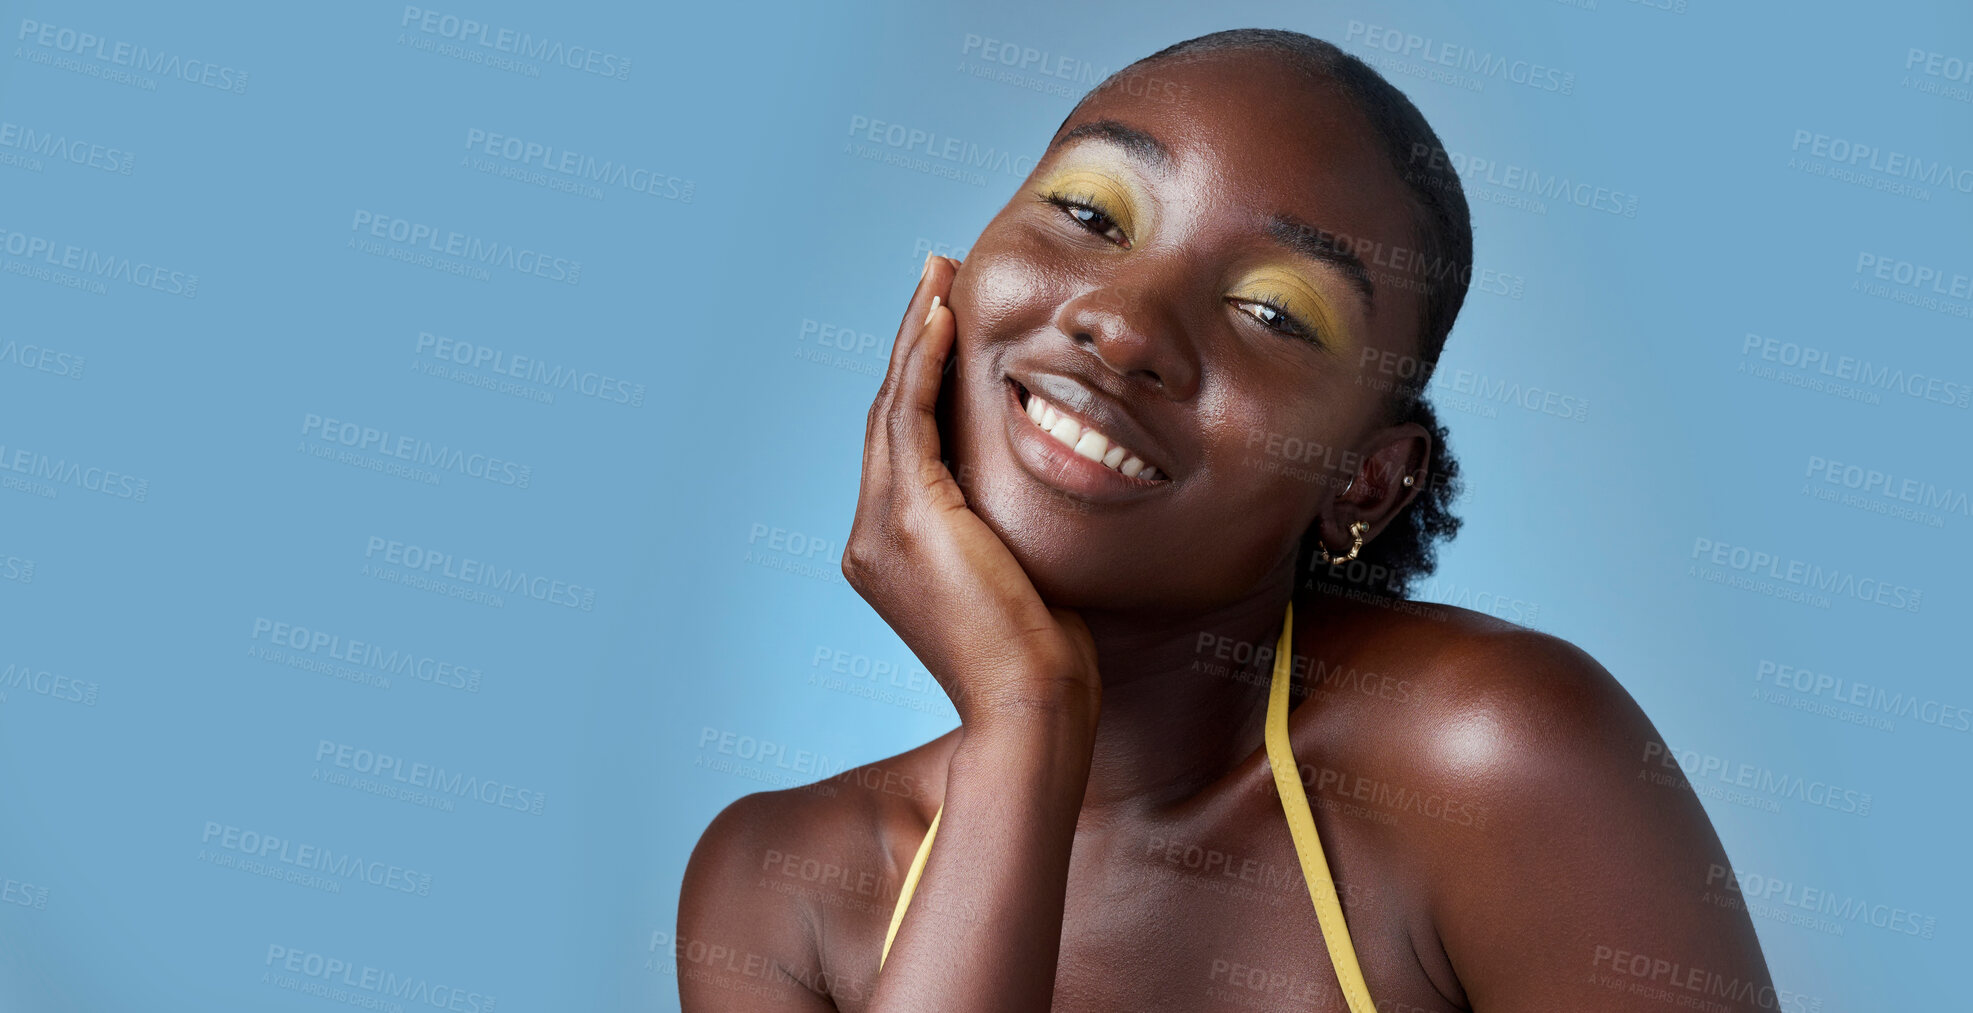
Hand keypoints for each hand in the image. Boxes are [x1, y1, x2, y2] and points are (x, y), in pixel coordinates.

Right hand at [842, 256, 1100, 729]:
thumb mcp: (1018, 575)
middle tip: (937, 277)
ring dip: (917, 333)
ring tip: (939, 275)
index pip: (904, 447)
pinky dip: (924, 362)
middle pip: (887, 416)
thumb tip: (1039, 485)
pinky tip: (946, 319)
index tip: (947, 325)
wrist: (1032, 704)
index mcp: (891, 554)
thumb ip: (1004, 528)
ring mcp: (882, 528)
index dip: (921, 381)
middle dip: (913, 341)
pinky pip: (910, 417)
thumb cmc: (1043, 657)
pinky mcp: (910, 518)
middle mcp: (871, 538)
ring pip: (891, 406)